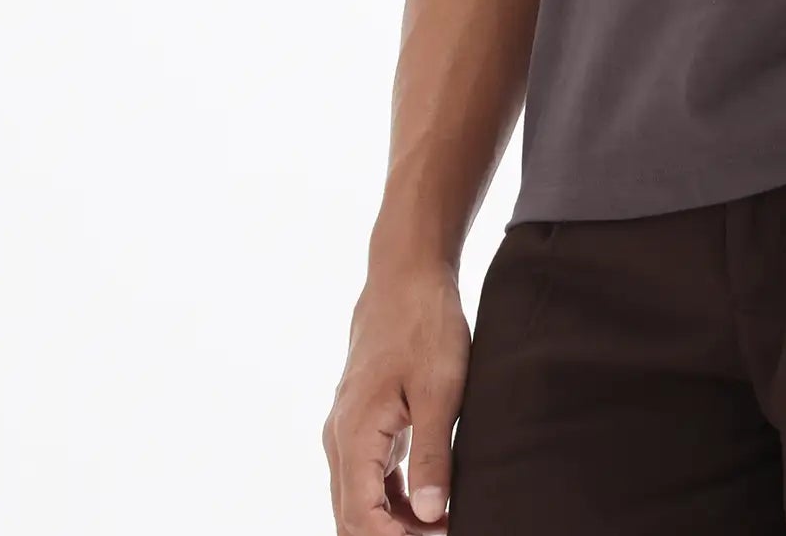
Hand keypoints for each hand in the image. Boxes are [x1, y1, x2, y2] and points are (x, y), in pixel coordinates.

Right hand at [324, 260, 470, 531]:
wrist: (406, 275)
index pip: (360, 517)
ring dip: (396, 524)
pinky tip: (430, 507)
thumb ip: (433, 456)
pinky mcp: (362, 423)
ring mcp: (347, 431)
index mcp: (354, 434)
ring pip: (360, 500)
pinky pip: (369, 478)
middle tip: (446, 535)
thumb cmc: (424, 325)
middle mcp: (340, 438)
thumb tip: (431, 516)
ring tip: (445, 525)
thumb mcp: (439, 391)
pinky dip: (394, 500)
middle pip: (353, 517)